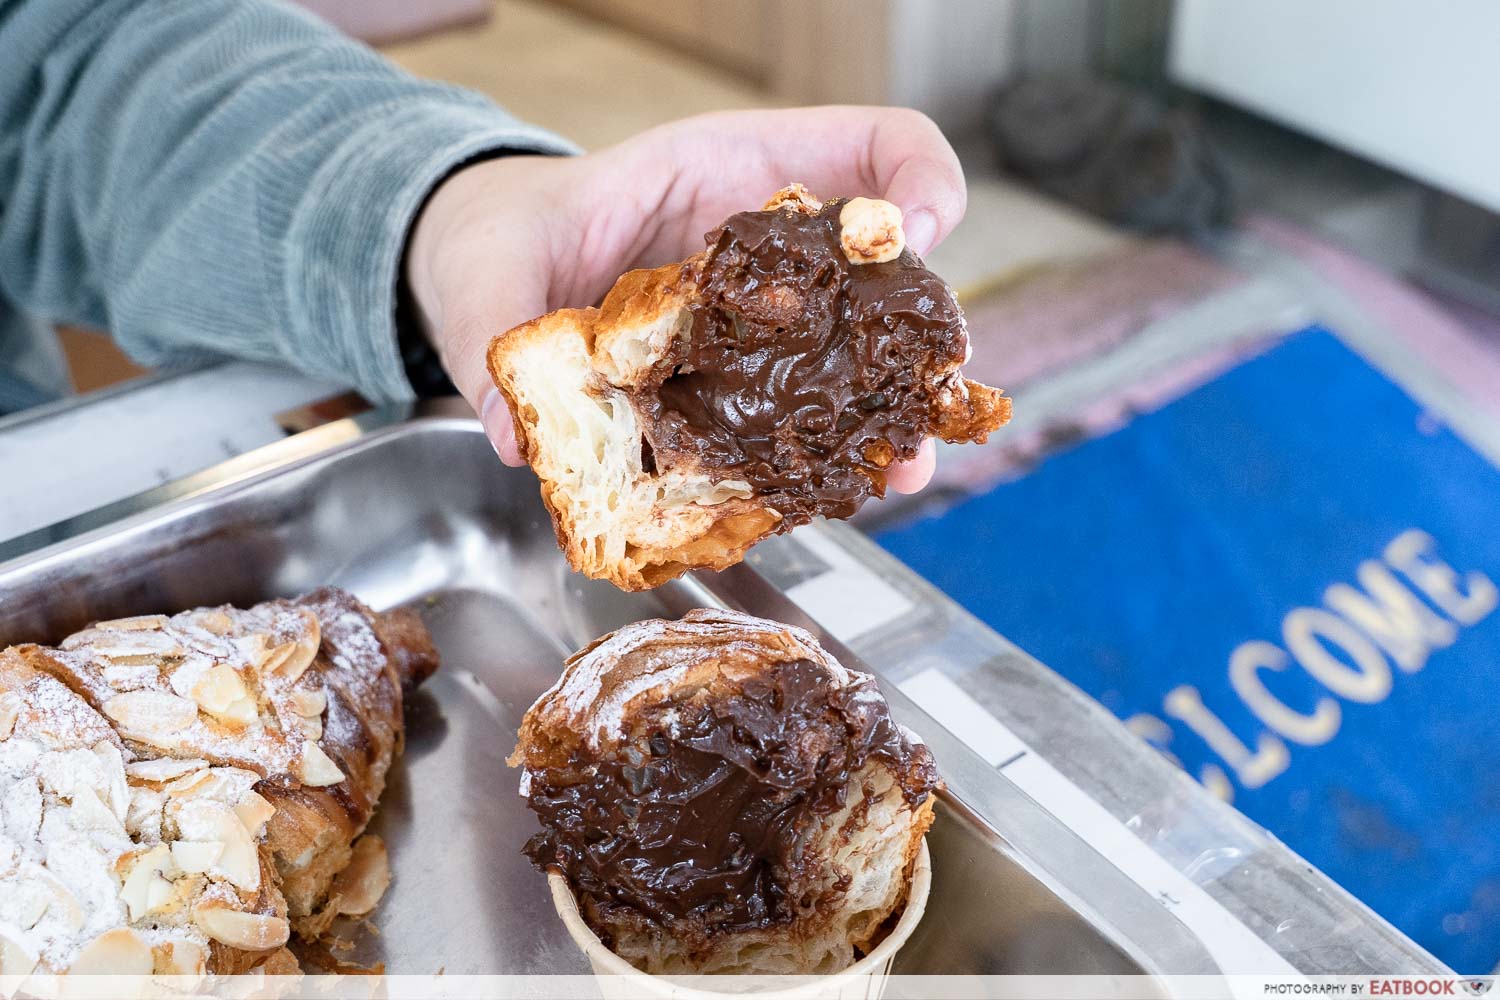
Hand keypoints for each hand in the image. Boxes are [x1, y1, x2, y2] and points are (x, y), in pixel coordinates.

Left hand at [405, 106, 966, 493]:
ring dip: (886, 414)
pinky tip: (824, 490)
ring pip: (851, 356)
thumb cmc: (503, 231)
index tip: (917, 236)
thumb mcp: (493, 260)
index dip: (916, 180)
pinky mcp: (733, 383)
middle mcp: (765, 245)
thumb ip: (498, 326)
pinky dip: (817, 454)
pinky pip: (792, 414)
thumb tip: (517, 434)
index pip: (870, 146)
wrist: (482, 276)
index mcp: (729, 170)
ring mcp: (757, 318)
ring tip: (900, 467)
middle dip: (922, 334)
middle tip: (934, 395)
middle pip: (883, 270)